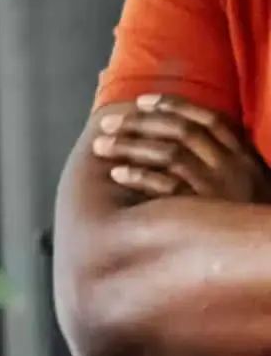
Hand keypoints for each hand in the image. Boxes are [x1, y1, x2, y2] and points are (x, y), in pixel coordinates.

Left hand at [91, 95, 270, 203]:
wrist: (269, 254)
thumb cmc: (254, 218)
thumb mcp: (253, 182)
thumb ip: (227, 157)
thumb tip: (184, 131)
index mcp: (247, 157)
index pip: (210, 119)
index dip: (174, 105)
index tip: (142, 101)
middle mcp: (234, 168)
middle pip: (181, 132)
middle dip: (139, 123)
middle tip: (106, 123)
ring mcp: (220, 191)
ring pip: (169, 155)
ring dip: (130, 146)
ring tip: (102, 145)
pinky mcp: (205, 215)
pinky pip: (167, 189)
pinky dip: (139, 177)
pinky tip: (117, 173)